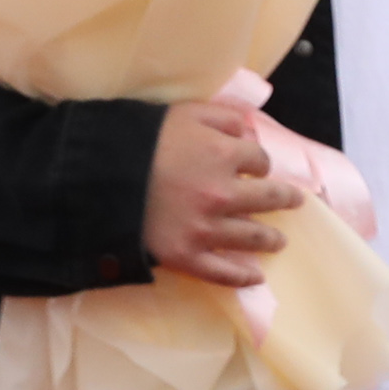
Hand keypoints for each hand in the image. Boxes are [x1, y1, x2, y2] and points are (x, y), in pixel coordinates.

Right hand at [143, 91, 295, 290]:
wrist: (94, 178)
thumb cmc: (138, 140)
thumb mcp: (183, 112)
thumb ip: (222, 117)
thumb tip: (248, 130)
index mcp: (224, 155)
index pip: (259, 160)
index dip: (258, 162)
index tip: (255, 166)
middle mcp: (223, 194)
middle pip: (268, 198)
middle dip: (285, 199)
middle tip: (294, 201)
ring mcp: (206, 228)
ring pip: (253, 237)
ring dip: (271, 239)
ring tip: (279, 241)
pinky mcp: (186, 256)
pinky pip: (223, 272)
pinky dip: (243, 277)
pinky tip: (256, 276)